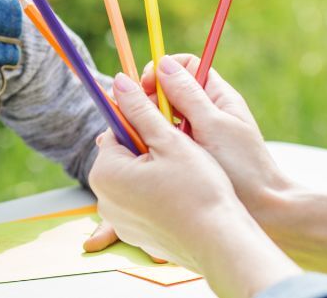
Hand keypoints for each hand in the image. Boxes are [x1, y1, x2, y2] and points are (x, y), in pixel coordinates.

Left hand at [89, 71, 244, 269]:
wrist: (221, 244)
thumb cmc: (197, 190)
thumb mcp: (169, 140)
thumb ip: (140, 109)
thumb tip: (119, 82)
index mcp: (105, 173)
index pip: (115, 131)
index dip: (142, 120)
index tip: (166, 119)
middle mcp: (105, 200)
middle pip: (124, 156)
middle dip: (149, 146)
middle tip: (182, 146)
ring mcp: (122, 221)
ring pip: (136, 180)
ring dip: (156, 170)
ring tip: (188, 171)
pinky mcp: (139, 236)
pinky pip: (145, 204)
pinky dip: (161, 195)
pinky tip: (187, 195)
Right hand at [141, 55, 293, 220]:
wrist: (263, 210)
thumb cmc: (243, 167)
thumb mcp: (213, 126)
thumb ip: (188, 95)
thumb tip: (163, 63)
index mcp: (217, 97)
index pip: (186, 66)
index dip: (162, 70)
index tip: (146, 84)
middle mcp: (205, 112)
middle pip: (168, 91)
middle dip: (148, 98)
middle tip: (136, 116)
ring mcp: (195, 135)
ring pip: (162, 117)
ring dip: (147, 122)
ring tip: (133, 138)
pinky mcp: (188, 156)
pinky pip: (163, 141)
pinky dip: (151, 142)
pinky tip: (140, 155)